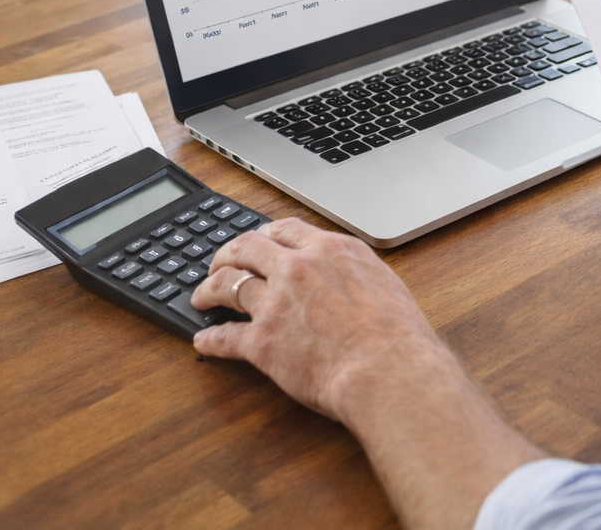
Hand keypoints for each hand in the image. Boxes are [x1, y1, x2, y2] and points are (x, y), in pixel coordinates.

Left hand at [192, 218, 542, 529]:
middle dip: (228, 253)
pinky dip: (210, 338)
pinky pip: (224, 336)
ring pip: (228, 284)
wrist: (391, 370)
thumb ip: (356, 274)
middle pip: (248, 247)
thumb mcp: (384, 284)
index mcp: (332, 250)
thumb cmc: (399, 336)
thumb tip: (349, 280)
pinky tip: (203, 340)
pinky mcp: (262, 341)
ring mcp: (277, 302)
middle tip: (219, 263)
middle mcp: (299, 267)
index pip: (286, 229)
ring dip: (209, 289)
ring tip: (201, 296)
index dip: (265, 234)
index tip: (258, 241)